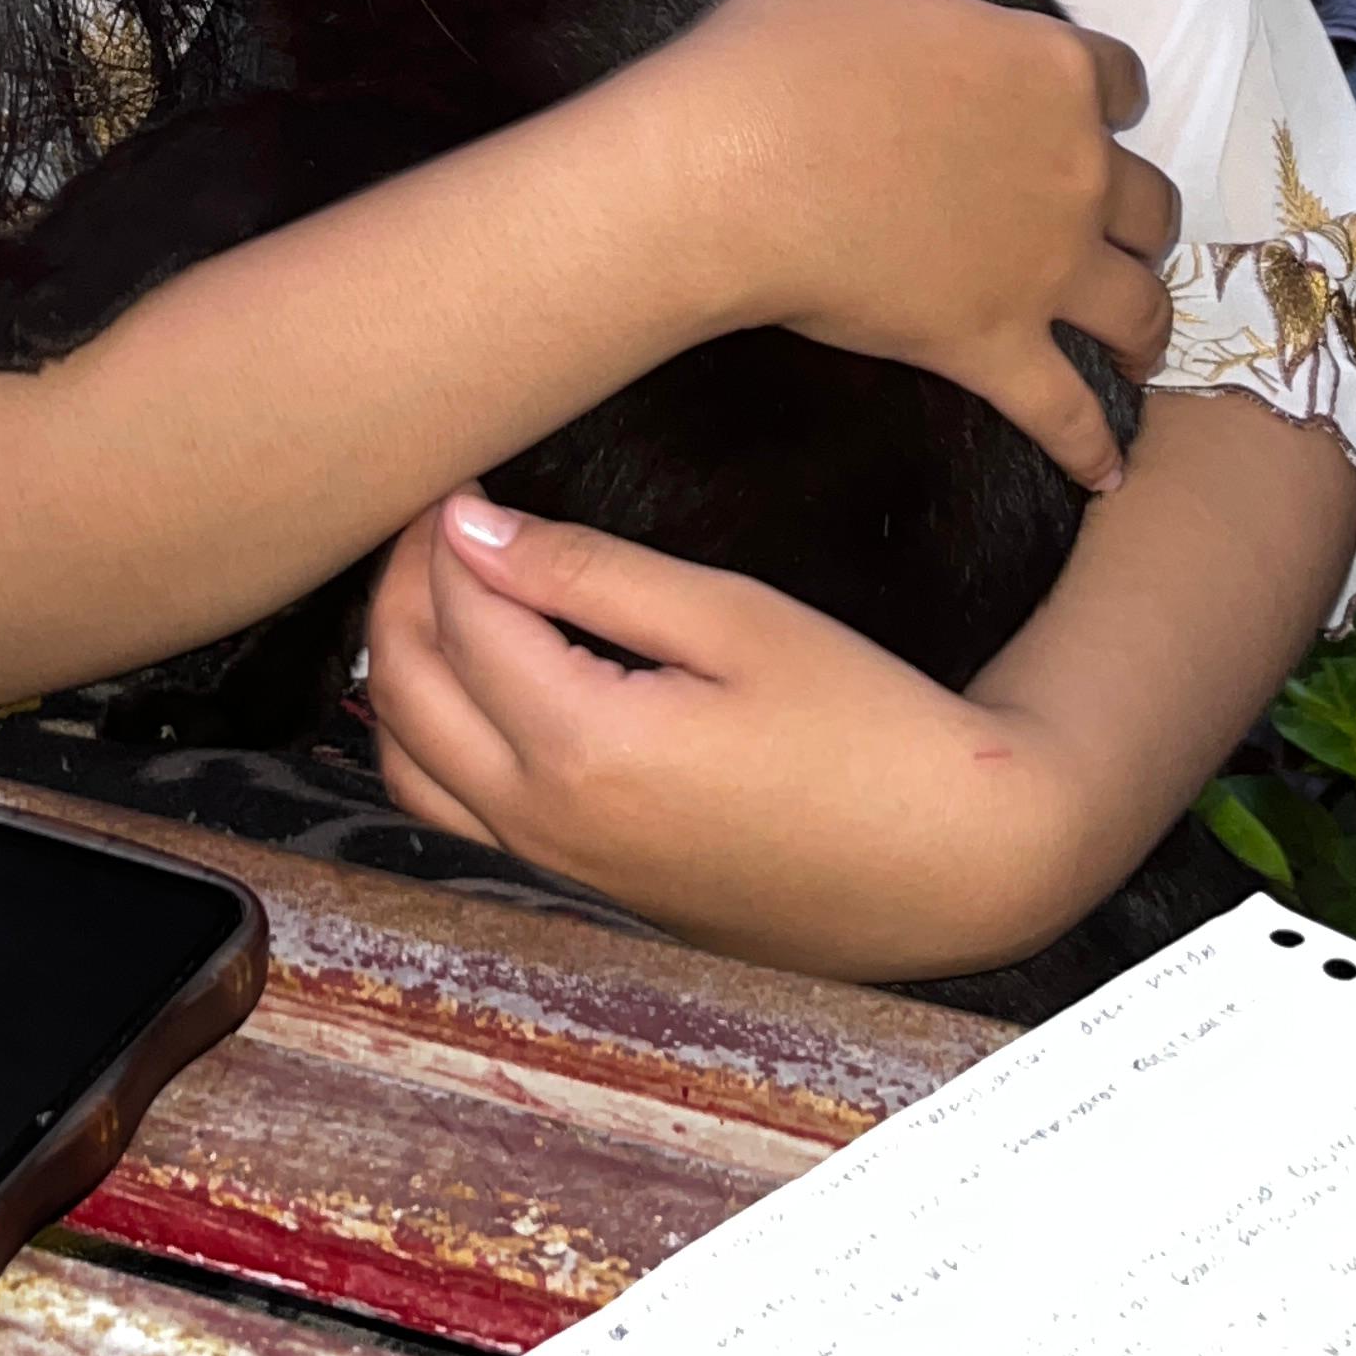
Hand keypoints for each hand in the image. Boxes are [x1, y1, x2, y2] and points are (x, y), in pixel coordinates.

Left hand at [366, 493, 1107, 981]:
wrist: (957, 860)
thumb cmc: (868, 726)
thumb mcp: (736, 620)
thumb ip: (591, 572)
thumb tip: (470, 525)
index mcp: (580, 747)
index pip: (459, 611)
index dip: (446, 526)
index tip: (466, 464)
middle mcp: (545, 824)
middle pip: (405, 685)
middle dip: (399, 584)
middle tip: (438, 514)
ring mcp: (558, 871)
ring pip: (408, 765)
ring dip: (401, 668)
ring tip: (439, 588)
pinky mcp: (585, 891)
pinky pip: (457, 816)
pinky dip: (431, 742)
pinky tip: (471, 687)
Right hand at [639, 0, 1177, 493]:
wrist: (724, 171)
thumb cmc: (781, 52)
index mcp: (1050, 69)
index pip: (1118, 81)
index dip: (1102, 96)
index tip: (1083, 111)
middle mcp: (1072, 171)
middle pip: (1147, 202)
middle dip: (1138, 216)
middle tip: (1111, 234)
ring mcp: (1041, 268)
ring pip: (1136, 306)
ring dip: (1146, 326)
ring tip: (1137, 346)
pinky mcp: (993, 345)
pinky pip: (1064, 409)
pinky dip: (1090, 446)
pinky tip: (1106, 473)